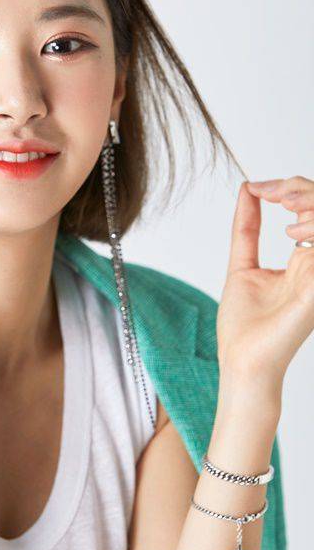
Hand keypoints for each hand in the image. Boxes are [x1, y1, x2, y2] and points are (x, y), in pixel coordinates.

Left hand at [216, 176, 313, 382]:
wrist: (243, 362)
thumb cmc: (243, 327)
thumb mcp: (242, 266)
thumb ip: (247, 230)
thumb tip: (247, 192)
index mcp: (304, 262)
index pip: (309, 212)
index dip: (287, 190)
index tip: (253, 187)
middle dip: (298, 189)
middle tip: (267, 190)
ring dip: (310, 204)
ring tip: (283, 205)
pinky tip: (293, 231)